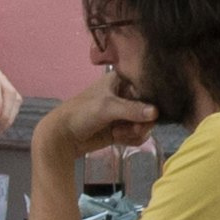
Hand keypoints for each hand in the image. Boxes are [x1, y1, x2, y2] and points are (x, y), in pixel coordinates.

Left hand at [34, 86, 154, 169]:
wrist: (63, 137)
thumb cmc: (81, 113)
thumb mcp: (107, 107)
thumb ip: (132, 110)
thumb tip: (157, 113)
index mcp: (123, 80)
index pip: (149, 88)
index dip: (153, 101)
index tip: (149, 113)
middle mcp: (126, 95)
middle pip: (151, 108)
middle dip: (143, 122)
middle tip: (133, 128)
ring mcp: (125, 113)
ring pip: (146, 123)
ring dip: (136, 132)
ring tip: (119, 134)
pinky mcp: (122, 128)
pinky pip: (138, 134)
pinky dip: (132, 139)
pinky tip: (118, 139)